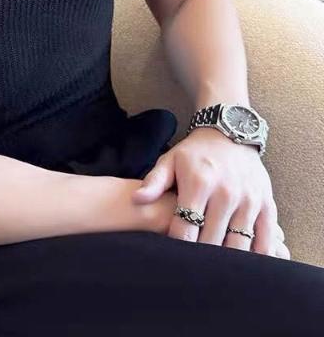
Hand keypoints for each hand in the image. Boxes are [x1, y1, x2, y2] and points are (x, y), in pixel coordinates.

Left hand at [130, 127, 289, 258]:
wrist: (230, 133)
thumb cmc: (194, 152)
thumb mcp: (170, 161)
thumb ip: (154, 182)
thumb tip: (136, 200)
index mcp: (199, 184)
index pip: (185, 229)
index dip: (176, 246)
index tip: (171, 254)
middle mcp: (226, 194)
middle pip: (211, 241)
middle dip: (199, 257)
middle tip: (190, 267)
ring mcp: (249, 201)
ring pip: (238, 246)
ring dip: (227, 262)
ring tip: (213, 269)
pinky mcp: (267, 206)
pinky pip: (266, 240)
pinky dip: (257, 256)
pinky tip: (246, 266)